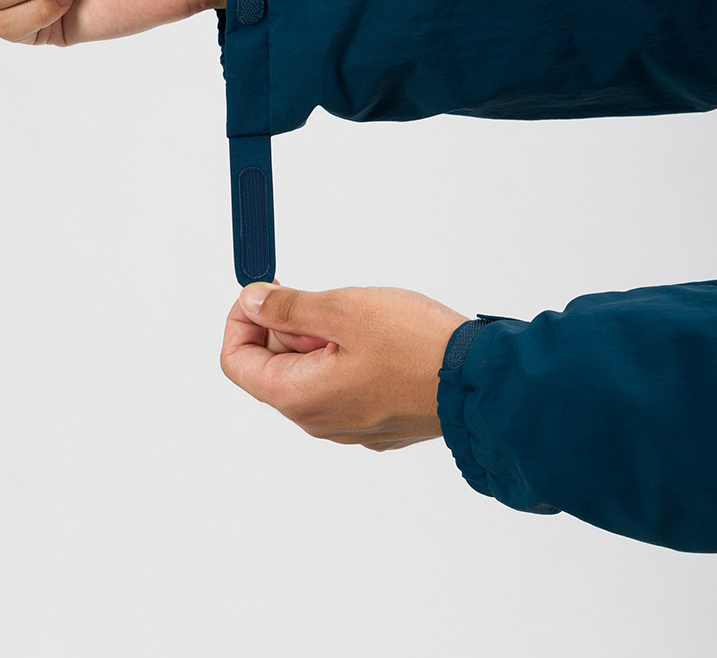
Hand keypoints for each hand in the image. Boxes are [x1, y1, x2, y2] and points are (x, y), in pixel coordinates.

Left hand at [220, 282, 469, 450]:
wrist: (480, 383)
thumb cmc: (417, 347)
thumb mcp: (343, 310)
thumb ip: (288, 308)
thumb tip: (251, 303)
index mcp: (299, 397)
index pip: (236, 361)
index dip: (241, 319)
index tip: (263, 292)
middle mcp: (317, 420)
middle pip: (273, 364)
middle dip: (289, 325)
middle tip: (325, 301)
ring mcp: (347, 424)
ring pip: (309, 370)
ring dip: (320, 337)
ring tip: (359, 319)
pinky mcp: (373, 419)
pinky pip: (340, 381)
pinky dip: (345, 353)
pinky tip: (378, 340)